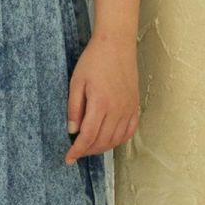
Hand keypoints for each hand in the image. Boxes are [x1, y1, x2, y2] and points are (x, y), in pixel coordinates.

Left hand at [64, 32, 138, 164]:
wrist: (116, 44)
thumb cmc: (94, 60)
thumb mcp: (76, 82)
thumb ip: (74, 108)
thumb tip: (72, 131)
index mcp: (101, 104)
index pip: (88, 137)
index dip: (77, 151)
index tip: (68, 159)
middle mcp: (117, 110)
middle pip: (102, 142)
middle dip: (87, 151)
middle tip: (76, 152)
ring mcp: (128, 109)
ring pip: (116, 139)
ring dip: (102, 148)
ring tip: (89, 147)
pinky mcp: (135, 105)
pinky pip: (129, 131)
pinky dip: (118, 140)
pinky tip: (109, 140)